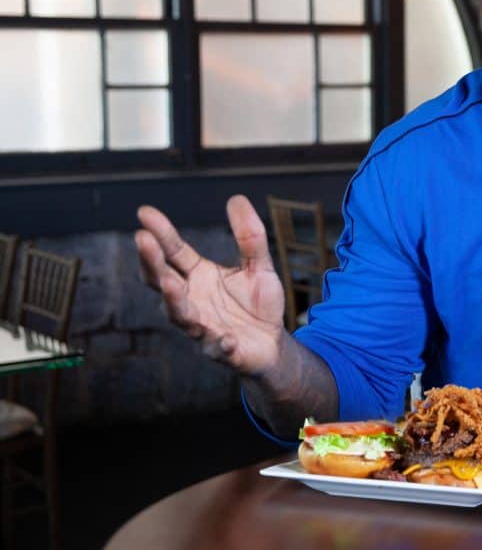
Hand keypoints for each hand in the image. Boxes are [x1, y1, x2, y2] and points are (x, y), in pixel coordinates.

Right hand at [135, 195, 285, 374]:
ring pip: (180, 315)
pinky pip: (217, 348)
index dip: (160, 233)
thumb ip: (250, 236)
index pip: (174, 252)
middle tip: (142, 239)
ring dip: (173, 300)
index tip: (144, 212)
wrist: (272, 343)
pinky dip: (219, 344)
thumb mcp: (259, 265)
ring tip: (169, 283)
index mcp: (198, 276)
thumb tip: (236, 198)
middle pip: (162, 280)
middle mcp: (192, 300)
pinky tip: (226, 338)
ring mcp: (203, 327)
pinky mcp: (222, 351)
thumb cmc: (258, 303)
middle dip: (152, 262)